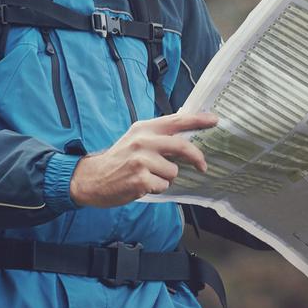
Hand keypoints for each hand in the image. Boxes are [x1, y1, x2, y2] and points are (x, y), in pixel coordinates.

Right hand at [69, 111, 217, 207]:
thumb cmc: (118, 160)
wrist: (92, 178)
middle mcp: (143, 141)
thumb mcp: (136, 139)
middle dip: (197, 157)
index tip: (215, 120)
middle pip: (182, 146)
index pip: (177, 120)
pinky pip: (164, 186)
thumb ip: (158, 136)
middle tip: (203, 165)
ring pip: (174, 171)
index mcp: (144, 128)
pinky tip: (143, 185)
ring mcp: (141, 161)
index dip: (198, 120)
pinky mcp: (140, 179)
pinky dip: (158, 188)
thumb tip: (185, 135)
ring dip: (167, 178)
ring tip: (150, 176)